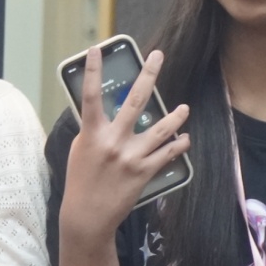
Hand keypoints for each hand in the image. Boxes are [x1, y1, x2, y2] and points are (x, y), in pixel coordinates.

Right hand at [59, 48, 191, 239]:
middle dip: (148, 75)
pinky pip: (167, 154)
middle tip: (158, 56)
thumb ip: (93, 130)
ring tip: (184, 108)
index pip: (90, 96)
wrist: (87, 215)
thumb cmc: (81, 180)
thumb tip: (105, 114)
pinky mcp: (144, 171)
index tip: (97, 50)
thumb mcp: (80, 150)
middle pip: (135, 101)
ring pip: (160, 129)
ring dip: (175, 117)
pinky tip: (184, 140)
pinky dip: (178, 146)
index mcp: (92, 133)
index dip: (92, 71)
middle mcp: (113, 141)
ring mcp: (131, 156)